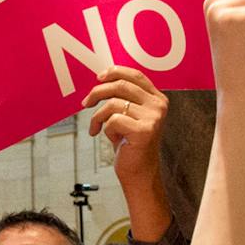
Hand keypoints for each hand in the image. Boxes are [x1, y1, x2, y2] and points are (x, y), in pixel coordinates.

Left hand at [82, 67, 167, 183]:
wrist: (139, 173)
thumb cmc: (131, 144)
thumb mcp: (129, 116)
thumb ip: (124, 97)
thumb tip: (101, 79)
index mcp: (157, 99)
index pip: (135, 75)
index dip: (115, 72)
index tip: (98, 78)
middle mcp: (158, 106)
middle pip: (121, 85)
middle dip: (98, 92)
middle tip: (85, 103)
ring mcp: (153, 118)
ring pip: (113, 103)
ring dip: (98, 116)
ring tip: (97, 128)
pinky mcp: (144, 131)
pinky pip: (112, 120)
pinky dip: (105, 129)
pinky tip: (111, 138)